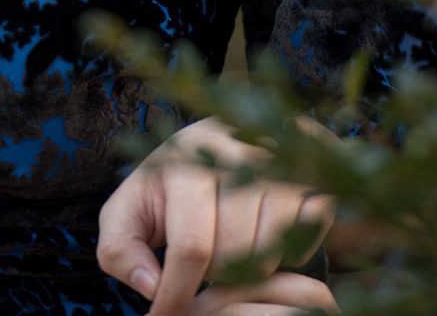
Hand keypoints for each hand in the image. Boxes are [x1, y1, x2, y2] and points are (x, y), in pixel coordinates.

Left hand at [95, 114, 341, 314]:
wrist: (226, 138)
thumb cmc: (171, 186)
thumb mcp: (131, 209)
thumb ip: (120, 250)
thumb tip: (151, 287)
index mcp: (188, 159)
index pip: (191, 248)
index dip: (177, 293)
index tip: (166, 315)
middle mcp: (241, 155)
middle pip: (234, 257)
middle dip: (212, 275)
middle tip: (202, 263)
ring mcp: (284, 167)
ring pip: (269, 257)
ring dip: (245, 268)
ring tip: (229, 246)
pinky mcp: (315, 183)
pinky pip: (302, 248)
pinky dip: (282, 257)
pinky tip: (261, 237)